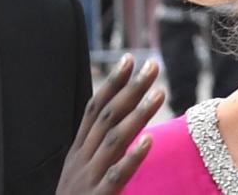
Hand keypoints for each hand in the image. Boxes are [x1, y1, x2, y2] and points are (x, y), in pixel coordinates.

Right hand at [56, 55, 164, 194]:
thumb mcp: (80, 173)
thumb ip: (96, 150)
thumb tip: (116, 124)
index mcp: (78, 151)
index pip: (95, 108)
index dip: (112, 82)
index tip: (129, 59)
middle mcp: (81, 159)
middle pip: (107, 116)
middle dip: (130, 88)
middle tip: (152, 64)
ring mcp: (89, 179)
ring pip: (114, 139)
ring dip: (138, 113)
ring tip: (160, 92)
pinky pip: (117, 175)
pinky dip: (132, 157)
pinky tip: (149, 141)